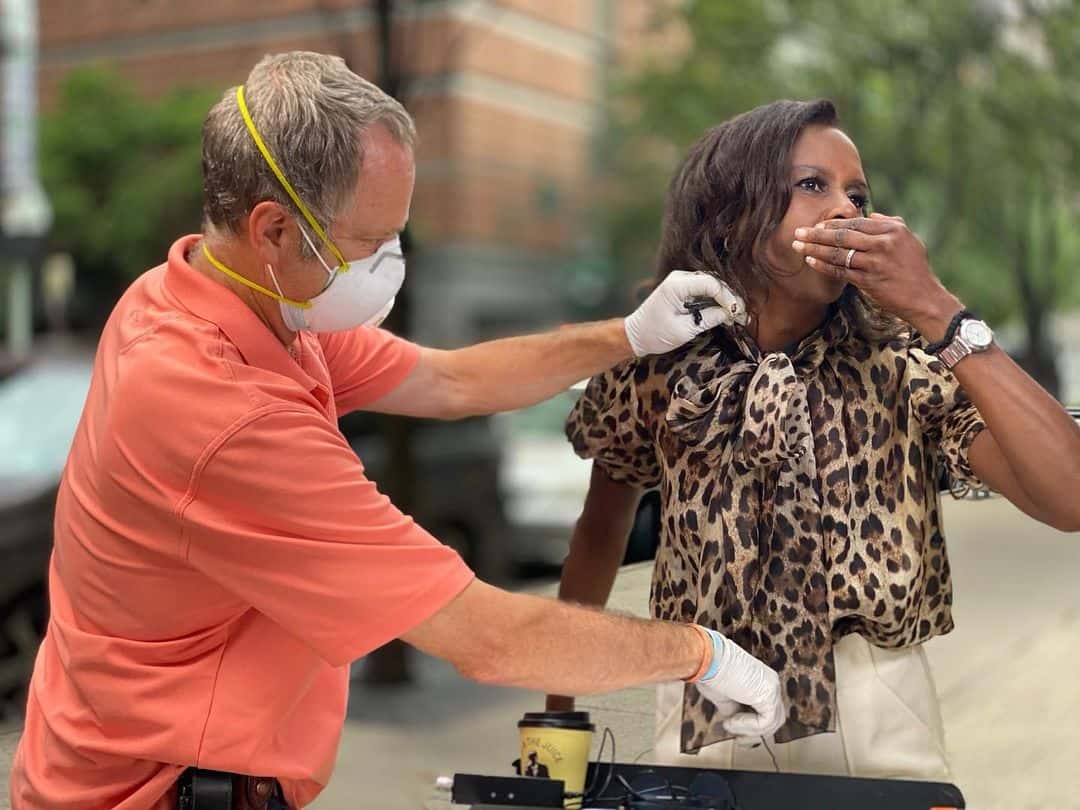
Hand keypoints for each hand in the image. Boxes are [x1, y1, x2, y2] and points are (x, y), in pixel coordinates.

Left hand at [624, 271, 747, 357]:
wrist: (635, 335)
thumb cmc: (655, 334)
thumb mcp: (684, 330)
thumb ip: (708, 318)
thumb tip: (731, 313)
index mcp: (676, 285)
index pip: (711, 284)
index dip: (728, 298)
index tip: (737, 313)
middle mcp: (679, 278)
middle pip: (713, 281)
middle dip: (730, 297)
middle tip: (742, 315)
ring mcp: (681, 281)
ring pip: (711, 284)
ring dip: (724, 298)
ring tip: (737, 314)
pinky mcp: (683, 288)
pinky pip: (704, 289)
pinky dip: (715, 299)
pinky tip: (725, 311)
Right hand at [694, 627, 785, 738]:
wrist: (706, 658)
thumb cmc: (709, 671)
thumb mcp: (724, 696)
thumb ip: (734, 709)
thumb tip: (734, 723)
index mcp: (761, 681)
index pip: (766, 711)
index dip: (753, 727)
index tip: (738, 738)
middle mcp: (770, 682)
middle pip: (774, 718)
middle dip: (755, 733)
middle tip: (738, 740)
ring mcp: (772, 687)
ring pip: (772, 722)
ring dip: (749, 730)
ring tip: (729, 724)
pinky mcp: (769, 694)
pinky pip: (765, 722)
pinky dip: (747, 726)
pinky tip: (731, 721)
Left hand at [791, 213, 961, 340]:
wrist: (924, 298)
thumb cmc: (916, 268)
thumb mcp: (909, 239)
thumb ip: (890, 223)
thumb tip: (869, 215)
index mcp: (892, 230)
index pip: (856, 223)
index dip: (833, 224)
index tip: (817, 225)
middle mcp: (882, 244)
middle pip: (842, 236)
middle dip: (817, 234)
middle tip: (798, 232)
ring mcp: (874, 263)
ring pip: (837, 253)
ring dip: (814, 249)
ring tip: (797, 246)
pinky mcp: (868, 280)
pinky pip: (839, 271)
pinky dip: (823, 265)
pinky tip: (810, 262)